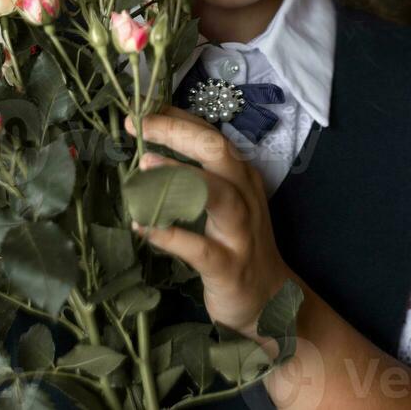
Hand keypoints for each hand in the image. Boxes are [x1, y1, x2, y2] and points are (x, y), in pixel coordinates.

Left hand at [123, 105, 293, 346]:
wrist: (272, 300)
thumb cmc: (237, 241)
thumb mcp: (224, 200)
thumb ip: (196, 171)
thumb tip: (153, 141)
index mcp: (241, 175)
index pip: (210, 134)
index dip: (176, 118)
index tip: (142, 109)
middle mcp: (244, 195)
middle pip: (217, 151)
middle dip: (176, 133)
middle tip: (138, 125)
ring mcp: (239, 232)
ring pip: (216, 194)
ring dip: (178, 177)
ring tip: (143, 167)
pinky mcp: (229, 267)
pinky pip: (199, 249)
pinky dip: (169, 236)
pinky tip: (142, 227)